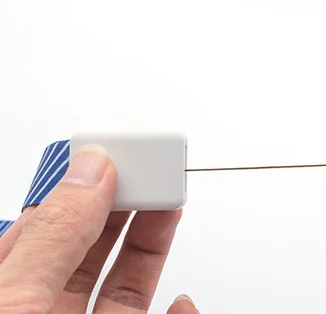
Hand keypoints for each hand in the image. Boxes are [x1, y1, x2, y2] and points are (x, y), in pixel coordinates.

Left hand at [0, 145, 194, 313]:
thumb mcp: (15, 304)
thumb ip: (55, 236)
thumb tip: (91, 170)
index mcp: (6, 295)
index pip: (43, 223)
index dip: (81, 185)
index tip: (115, 155)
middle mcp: (43, 312)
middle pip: (91, 245)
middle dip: (126, 202)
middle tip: (153, 170)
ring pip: (126, 283)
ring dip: (156, 240)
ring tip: (173, 204)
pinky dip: (180, 313)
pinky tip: (181, 304)